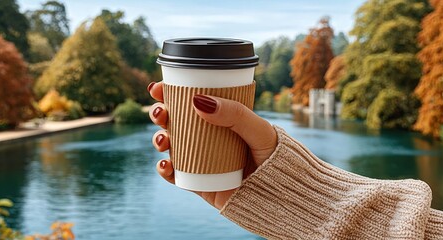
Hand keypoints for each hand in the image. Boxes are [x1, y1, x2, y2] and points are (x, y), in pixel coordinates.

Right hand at [147, 82, 277, 209]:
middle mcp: (209, 139)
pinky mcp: (200, 184)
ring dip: (159, 139)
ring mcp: (202, 161)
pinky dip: (165, 170)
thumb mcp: (259, 130)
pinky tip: (165, 164)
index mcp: (222, 120)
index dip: (171, 93)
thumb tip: (198, 101)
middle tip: (160, 112)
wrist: (284, 196)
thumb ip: (235, 114)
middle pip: (176, 122)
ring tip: (162, 139)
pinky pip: (176, 176)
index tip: (158, 88)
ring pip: (172, 146)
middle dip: (160, 114)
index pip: (192, 102)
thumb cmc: (278, 158)